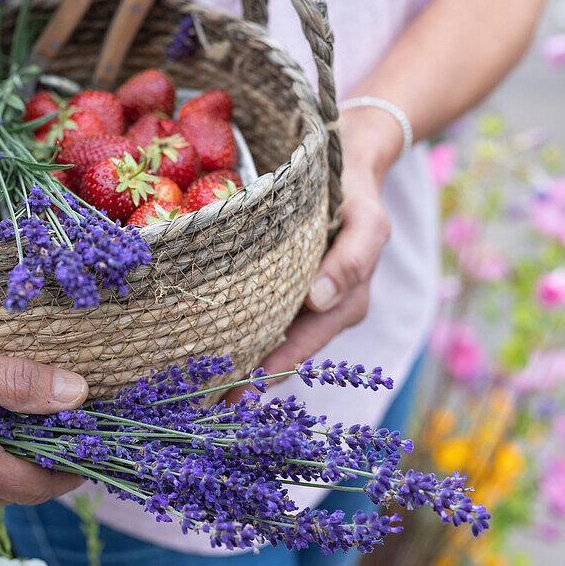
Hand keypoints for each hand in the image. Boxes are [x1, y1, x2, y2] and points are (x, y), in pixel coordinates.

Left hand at [224, 157, 391, 401]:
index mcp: (346, 304)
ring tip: (198, 387)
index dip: (273, 372)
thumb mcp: (366, 222)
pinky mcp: (283, 287)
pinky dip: (235, 331)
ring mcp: (303, 302)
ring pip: (268, 340)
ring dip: (237, 362)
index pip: (303, 347)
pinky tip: (204, 347)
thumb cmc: (357, 193)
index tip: (241, 394)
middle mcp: (323, 311)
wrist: (350, 161)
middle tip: (207, 404)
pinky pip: (260, 316)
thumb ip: (351, 261)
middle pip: (282, 354)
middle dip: (248, 380)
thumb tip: (319, 299)